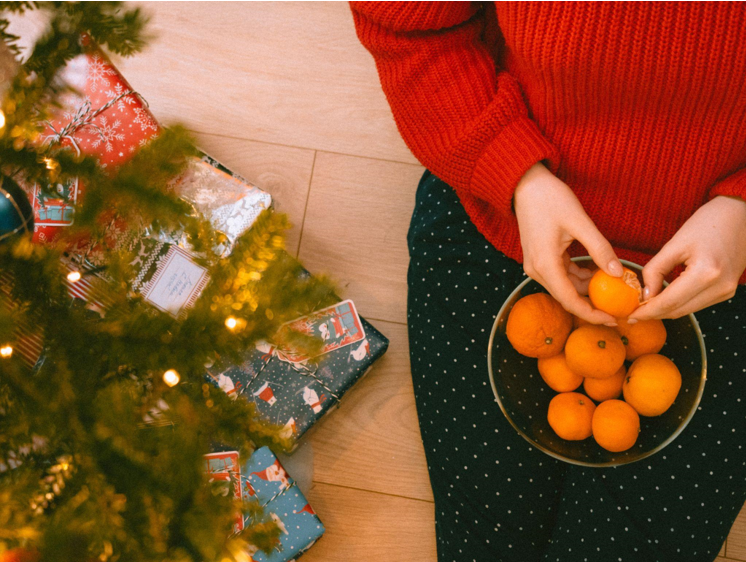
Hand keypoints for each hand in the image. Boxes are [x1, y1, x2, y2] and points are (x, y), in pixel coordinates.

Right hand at [513, 162, 621, 324]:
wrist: (526, 185)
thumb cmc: (550, 199)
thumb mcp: (580, 222)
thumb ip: (599, 249)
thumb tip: (618, 274)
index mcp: (545, 264)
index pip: (569, 300)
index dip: (591, 314)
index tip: (612, 319)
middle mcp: (537, 270)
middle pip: (567, 297)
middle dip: (592, 304)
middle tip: (618, 307)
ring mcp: (536, 265)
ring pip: (565, 287)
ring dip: (587, 289)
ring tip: (613, 285)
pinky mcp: (539, 259)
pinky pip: (561, 276)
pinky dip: (579, 277)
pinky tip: (596, 271)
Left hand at [629, 195, 745, 320]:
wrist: (740, 217)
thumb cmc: (708, 223)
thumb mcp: (675, 244)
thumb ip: (656, 270)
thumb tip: (645, 293)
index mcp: (705, 273)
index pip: (669, 302)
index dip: (647, 312)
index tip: (630, 315)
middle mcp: (719, 287)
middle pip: (678, 311)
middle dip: (654, 314)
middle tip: (633, 313)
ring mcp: (726, 291)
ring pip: (687, 311)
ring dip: (666, 311)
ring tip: (646, 306)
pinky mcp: (727, 291)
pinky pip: (697, 304)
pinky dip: (679, 304)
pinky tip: (665, 299)